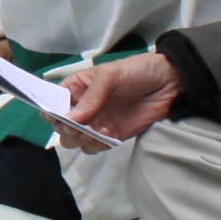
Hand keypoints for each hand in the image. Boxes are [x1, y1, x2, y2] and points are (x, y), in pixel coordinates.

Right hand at [62, 50, 182, 139]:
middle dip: (65, 129)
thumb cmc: (136, 71)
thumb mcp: (110, 76)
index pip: (53, 103)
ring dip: (79, 140)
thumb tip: (70, 119)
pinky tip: (108, 135)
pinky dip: (96, 145)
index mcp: (77, 88)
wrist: (168, 84)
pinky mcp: (111, 137)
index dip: (51, 112)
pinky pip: (93, 148)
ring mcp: (96, 123)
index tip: (58, 117)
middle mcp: (83, 107)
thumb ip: (90, 98)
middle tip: (78, 127)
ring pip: (74, 141)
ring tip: (93, 132)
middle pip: (60, 127)